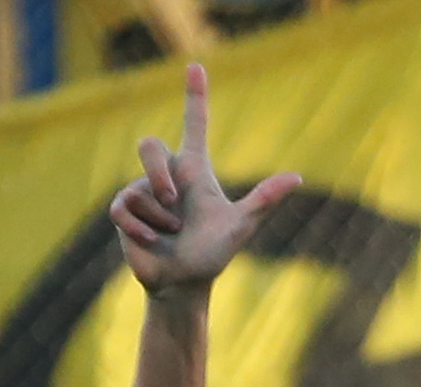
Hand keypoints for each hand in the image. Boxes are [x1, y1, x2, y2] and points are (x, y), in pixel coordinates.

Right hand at [109, 62, 300, 297]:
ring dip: (159, 216)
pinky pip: (124, 207)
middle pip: (149, 145)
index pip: (194, 124)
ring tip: (171, 233)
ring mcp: (144, 191)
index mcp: (195, 171)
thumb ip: (263, 200)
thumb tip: (296, 177)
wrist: (183, 284)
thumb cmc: (212, 254)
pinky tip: (151, 241)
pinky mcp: (125, 211)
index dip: (195, 96)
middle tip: (172, 201)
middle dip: (159, 172)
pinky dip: (140, 228)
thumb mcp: (240, 226)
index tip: (196, 67)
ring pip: (141, 187)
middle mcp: (168, 175)